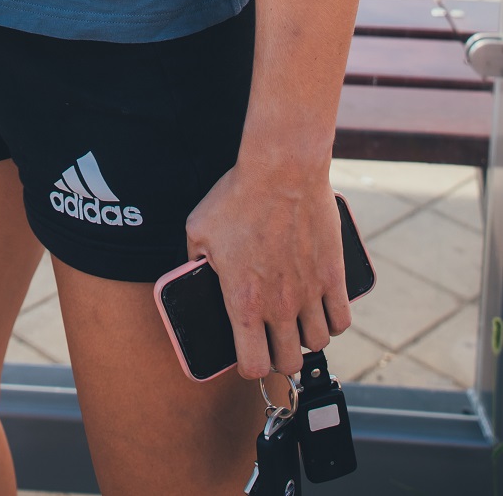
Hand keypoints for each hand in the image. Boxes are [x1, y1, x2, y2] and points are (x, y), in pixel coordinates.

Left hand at [185, 161, 349, 377]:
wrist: (281, 170)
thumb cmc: (237, 196)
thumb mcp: (198, 229)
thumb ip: (194, 260)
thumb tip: (193, 273)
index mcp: (244, 301)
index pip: (253, 365)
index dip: (249, 365)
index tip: (247, 353)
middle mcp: (280, 305)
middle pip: (289, 362)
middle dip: (279, 356)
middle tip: (273, 338)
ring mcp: (310, 293)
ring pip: (317, 344)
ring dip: (306, 338)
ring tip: (296, 321)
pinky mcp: (334, 276)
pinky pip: (342, 319)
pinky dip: (332, 320)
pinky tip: (321, 309)